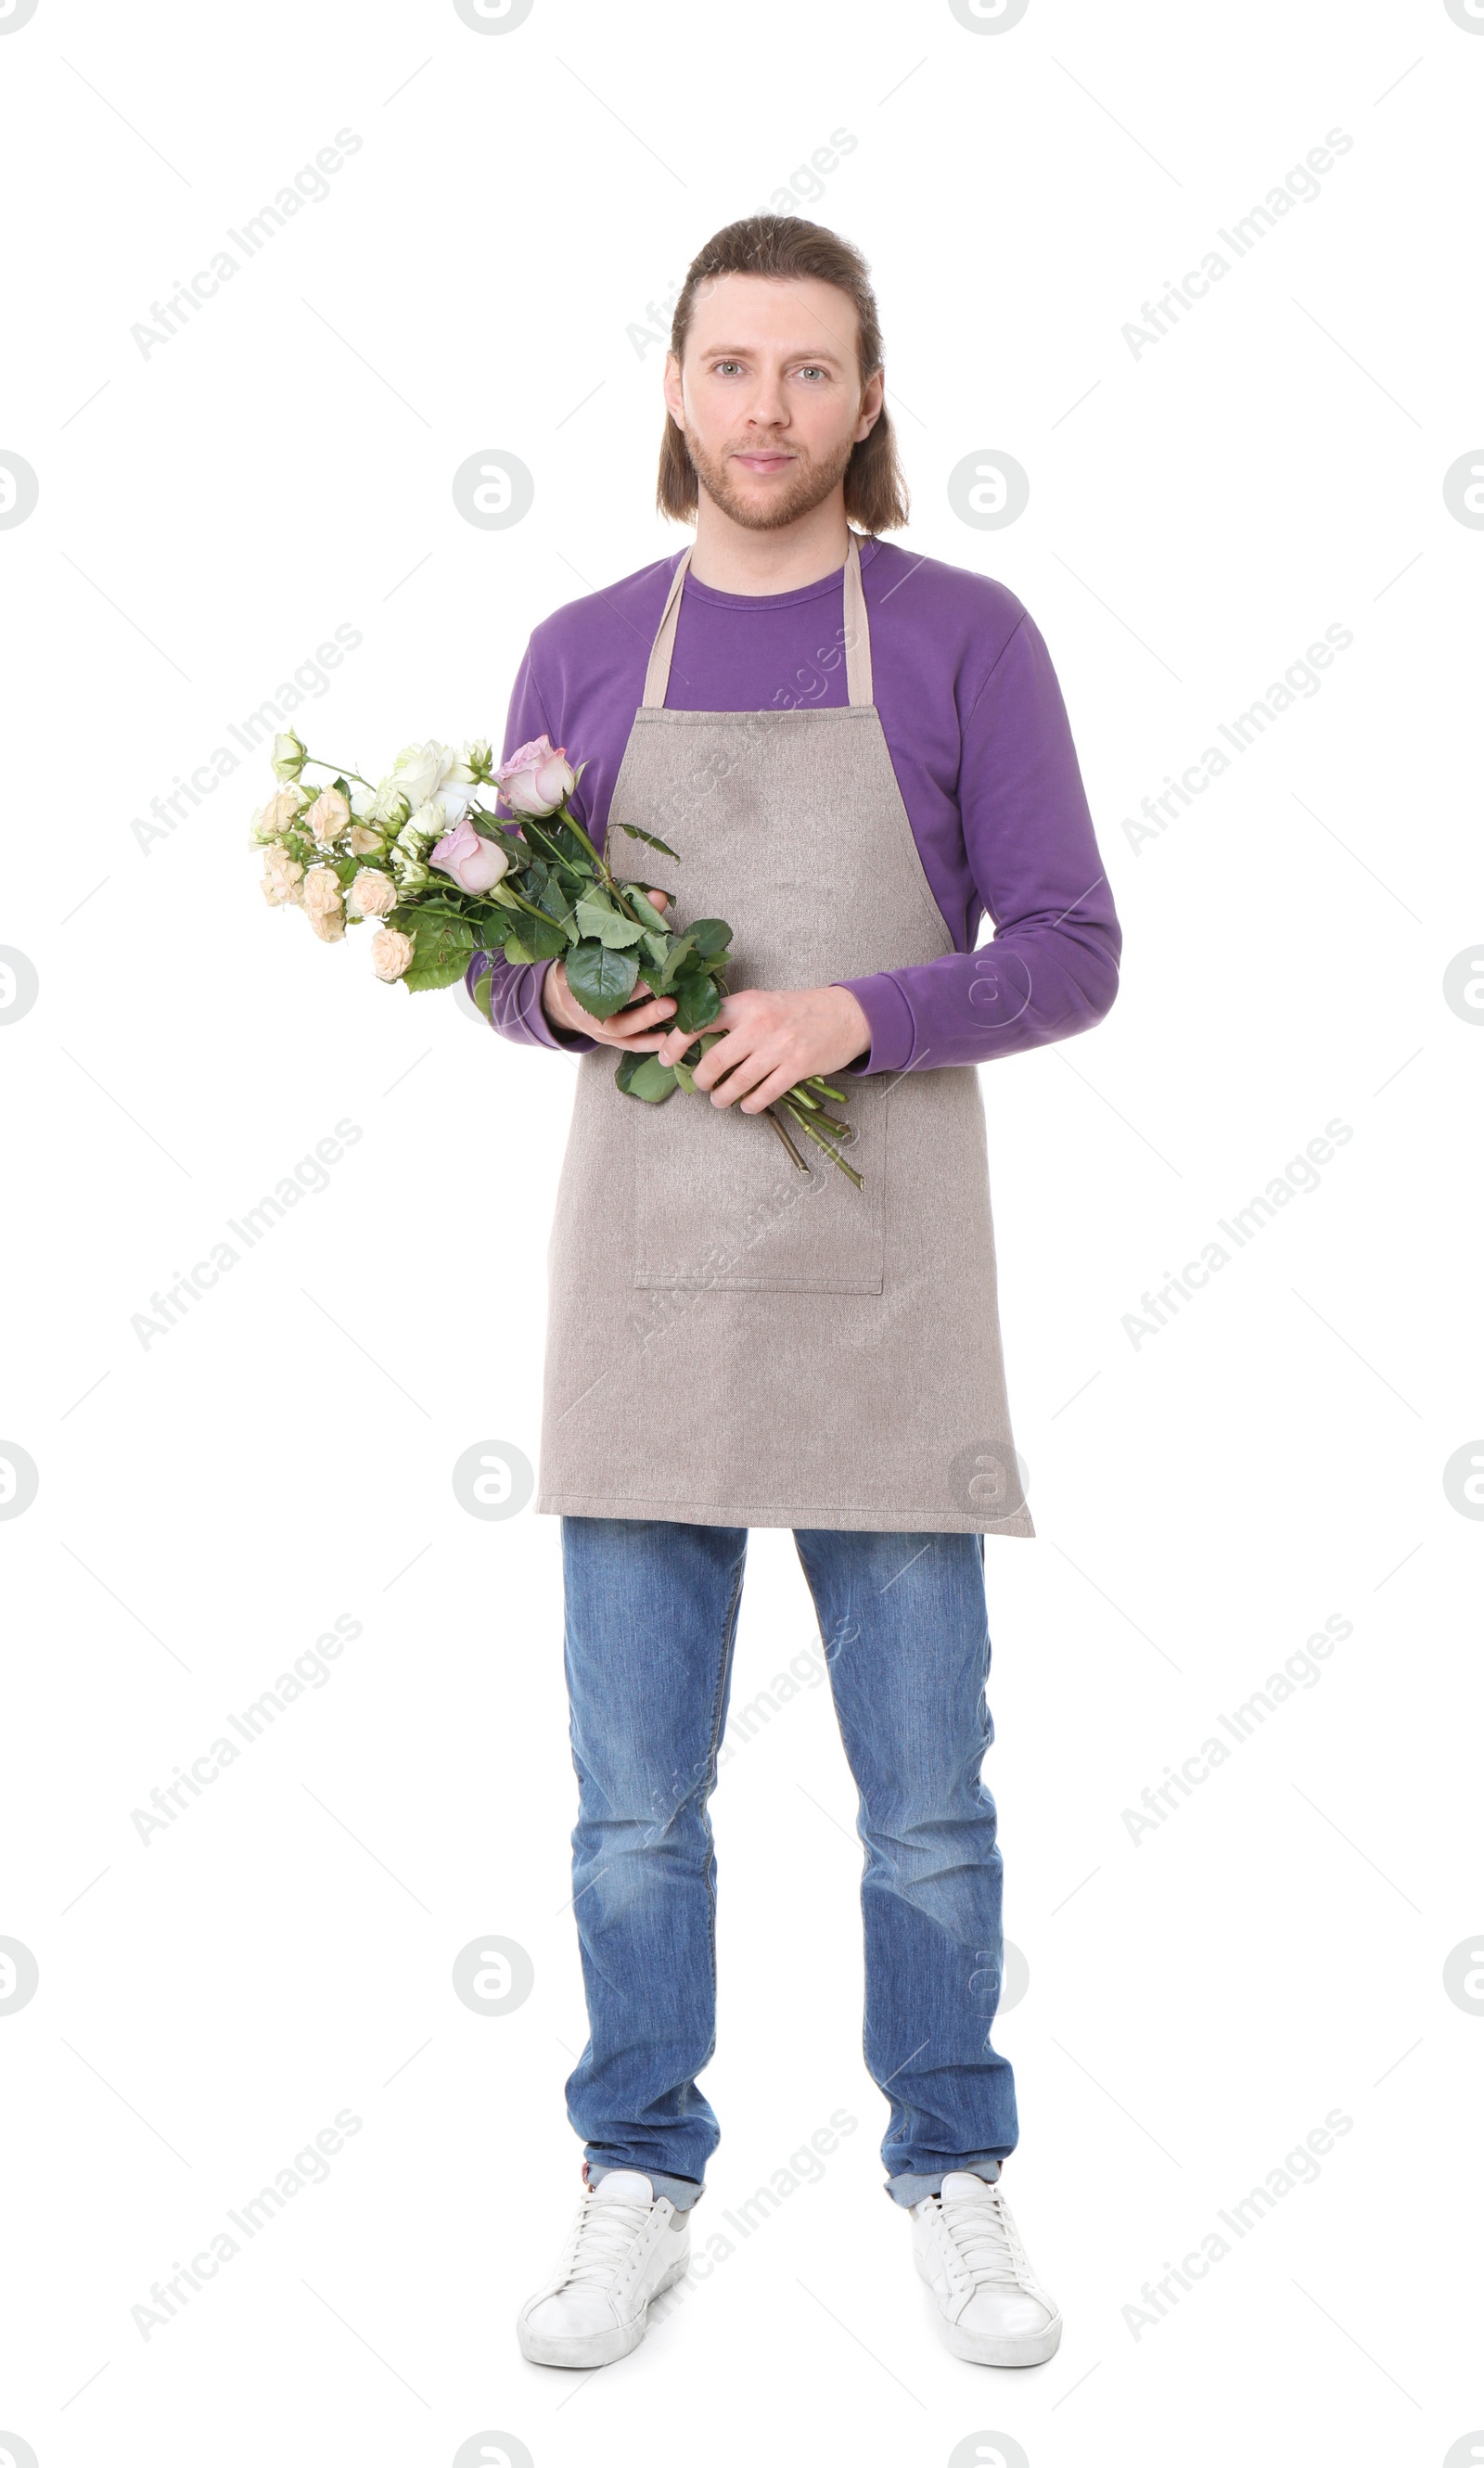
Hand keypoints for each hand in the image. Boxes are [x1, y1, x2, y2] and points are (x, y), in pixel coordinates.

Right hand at [541, 889, 678, 1049]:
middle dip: (632, 993)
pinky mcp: (605, 1040)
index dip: (587, 969)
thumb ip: (628, 920)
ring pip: (618, 1028)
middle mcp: (577, 1004)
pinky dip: (648, 1043)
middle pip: (602, 1001)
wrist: (563, 1000)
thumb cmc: (586, 962)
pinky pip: (627, 1045)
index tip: (614, 958)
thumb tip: (658, 897)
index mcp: (568, 976)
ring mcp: (591, 1025)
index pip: (571, 973)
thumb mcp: (596, 940)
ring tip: (671, 1008)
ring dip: (645, 1019)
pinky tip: (668, 1038)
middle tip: (658, 984)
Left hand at [654, 983, 870, 1112]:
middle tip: (701, 1085)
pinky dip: (751, 1105)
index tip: (665, 1057)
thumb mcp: (761, 1002)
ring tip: (720, 1100)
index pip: (699, 1021)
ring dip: (723, 1097)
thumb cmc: (797, 1010)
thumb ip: (733, 1018)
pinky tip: (747, 1106)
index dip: (675, 1042)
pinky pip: (764, 1094)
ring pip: (738, 1082)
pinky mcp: (796, 1067)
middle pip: (715, 1060)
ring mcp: (778, 1047)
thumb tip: (696, 1040)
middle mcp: (759, 1024)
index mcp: (745, 1004)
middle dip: (702, 1080)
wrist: (844, 1014)